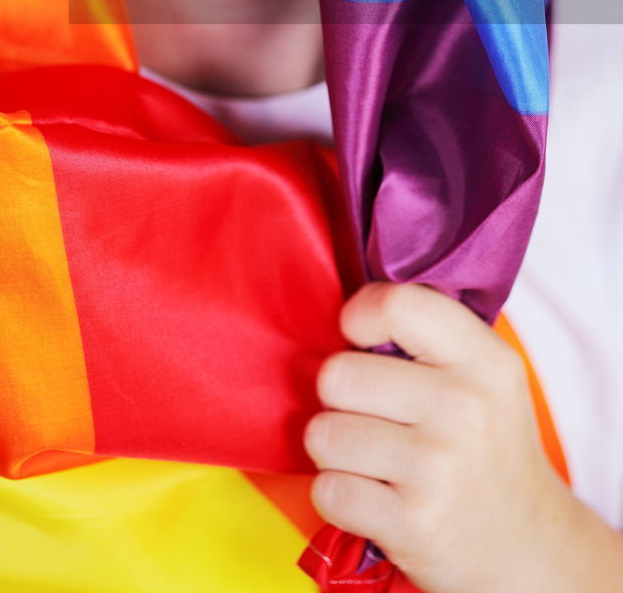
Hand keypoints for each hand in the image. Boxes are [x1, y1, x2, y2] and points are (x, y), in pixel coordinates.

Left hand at [302, 281, 585, 592]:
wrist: (528, 547)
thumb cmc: (488, 448)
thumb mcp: (485, 377)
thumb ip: (428, 334)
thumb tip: (349, 308)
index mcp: (484, 361)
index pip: (396, 304)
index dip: (359, 317)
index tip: (361, 340)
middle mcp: (464, 408)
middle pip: (338, 374)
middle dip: (340, 399)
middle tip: (373, 417)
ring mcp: (437, 468)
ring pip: (323, 434)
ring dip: (336, 451)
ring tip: (374, 460)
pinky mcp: (412, 523)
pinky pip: (326, 490)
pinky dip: (337, 496)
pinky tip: (373, 497)